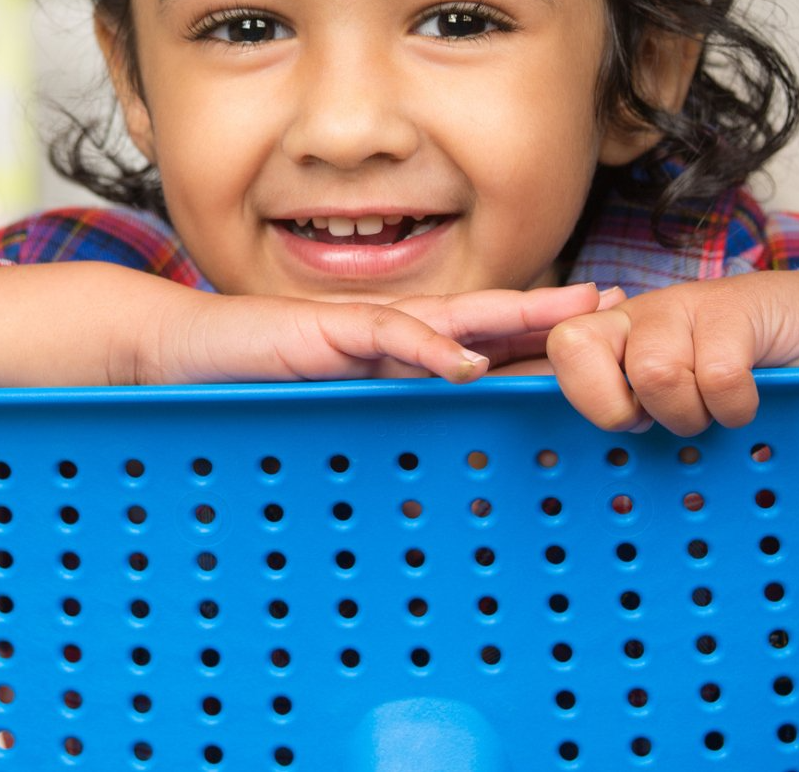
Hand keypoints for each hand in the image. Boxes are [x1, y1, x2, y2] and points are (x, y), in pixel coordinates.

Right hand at [141, 280, 608, 385]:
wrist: (183, 351)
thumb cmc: (252, 382)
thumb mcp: (329, 411)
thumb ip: (378, 431)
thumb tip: (429, 495)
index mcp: (393, 351)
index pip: (477, 340)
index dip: (535, 335)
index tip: (594, 337)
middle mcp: (386, 332)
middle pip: (482, 317)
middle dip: (549, 310)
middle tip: (615, 304)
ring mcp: (357, 326)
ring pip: (449, 316)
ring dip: (513, 315)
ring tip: (570, 314)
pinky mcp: (322, 330)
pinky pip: (382, 334)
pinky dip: (426, 345)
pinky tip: (467, 359)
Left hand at [543, 270, 798, 434]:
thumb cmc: (738, 380)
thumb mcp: (681, 407)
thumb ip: (643, 434)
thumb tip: (619, 504)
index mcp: (614, 338)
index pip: (558, 350)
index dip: (586, 396)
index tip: (634, 423)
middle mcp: (636, 315)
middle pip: (573, 346)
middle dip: (618, 406)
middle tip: (663, 418)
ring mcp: (682, 304)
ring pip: (650, 371)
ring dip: (689, 412)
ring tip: (713, 410)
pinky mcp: (734, 307)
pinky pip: (718, 376)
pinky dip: (736, 407)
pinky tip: (751, 400)